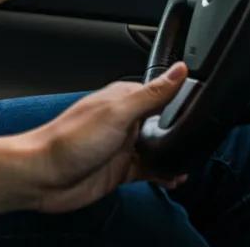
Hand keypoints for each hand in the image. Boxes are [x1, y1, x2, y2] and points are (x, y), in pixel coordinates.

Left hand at [18, 63, 189, 213]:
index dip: (182, 95)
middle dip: (182, 130)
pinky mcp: (119, 169)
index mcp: (121, 99)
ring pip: (159, 148)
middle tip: (205, 140)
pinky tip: (174, 179)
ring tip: (191, 162)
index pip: (159, 91)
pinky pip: (150, 170)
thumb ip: (151, 94)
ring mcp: (121, 146)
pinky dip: (165, 174)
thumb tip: (179, 70)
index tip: (207, 97)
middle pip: (162, 122)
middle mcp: (123, 121)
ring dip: (175, 155)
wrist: (43, 177)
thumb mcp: (117, 114)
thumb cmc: (69, 141)